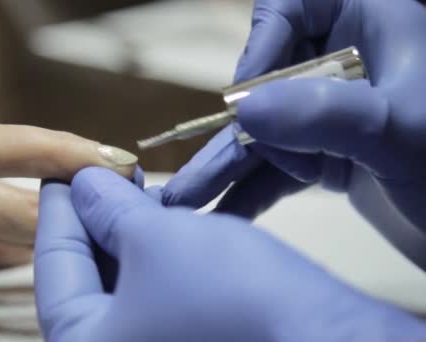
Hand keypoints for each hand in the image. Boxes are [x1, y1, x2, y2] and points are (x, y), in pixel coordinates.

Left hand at [35, 167, 425, 341]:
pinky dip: (158, 255)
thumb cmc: (230, 294)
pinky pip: (157, 292)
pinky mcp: (190, 339)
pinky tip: (168, 219)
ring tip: (138, 188)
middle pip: (86, 276)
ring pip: (124, 282)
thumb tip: (81, 182)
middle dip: (96, 218)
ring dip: (129, 232)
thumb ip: (109, 209)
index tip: (59, 168)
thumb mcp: (157, 239)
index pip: (54, 266)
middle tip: (105, 172)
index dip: (56, 208)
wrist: (330, 339)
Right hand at [161, 0, 425, 268]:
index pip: (290, 9)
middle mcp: (341, 66)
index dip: (261, 47)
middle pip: (265, 81)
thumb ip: (327, 113)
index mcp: (370, 25)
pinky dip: (247, 194)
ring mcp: (327, 116)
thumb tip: (243, 110)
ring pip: (262, 133)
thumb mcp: (400, 132)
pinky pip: (273, 169)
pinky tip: (217, 218)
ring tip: (179, 205)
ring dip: (221, 171)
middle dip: (233, 134)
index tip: (246, 101)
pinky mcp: (322, 158)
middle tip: (190, 186)